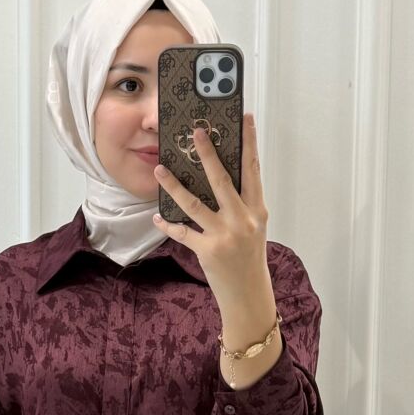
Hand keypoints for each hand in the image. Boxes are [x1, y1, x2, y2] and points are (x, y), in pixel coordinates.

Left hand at [151, 112, 268, 308]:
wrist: (248, 295)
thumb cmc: (249, 258)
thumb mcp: (254, 227)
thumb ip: (242, 204)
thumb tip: (221, 177)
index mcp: (257, 210)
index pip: (253, 170)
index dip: (249, 143)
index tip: (245, 119)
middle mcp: (242, 219)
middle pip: (222, 179)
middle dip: (208, 153)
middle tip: (196, 132)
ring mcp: (224, 235)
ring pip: (194, 203)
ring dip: (174, 185)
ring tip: (160, 169)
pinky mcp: (208, 251)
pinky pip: (182, 232)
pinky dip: (168, 224)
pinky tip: (157, 216)